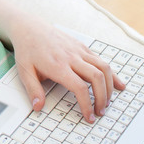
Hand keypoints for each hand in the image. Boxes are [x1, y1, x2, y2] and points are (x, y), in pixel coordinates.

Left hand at [11, 19, 125, 122]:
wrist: (29, 27)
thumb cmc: (27, 49)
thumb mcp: (24, 71)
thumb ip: (33, 90)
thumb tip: (38, 107)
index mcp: (58, 65)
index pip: (79, 87)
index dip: (87, 104)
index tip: (88, 116)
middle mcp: (71, 57)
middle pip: (97, 78)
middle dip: (102, 98)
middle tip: (100, 112)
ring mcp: (79, 50)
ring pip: (103, 68)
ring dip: (109, 86)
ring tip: (107, 101)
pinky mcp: (82, 47)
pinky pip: (101, 60)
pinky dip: (112, 74)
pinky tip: (118, 84)